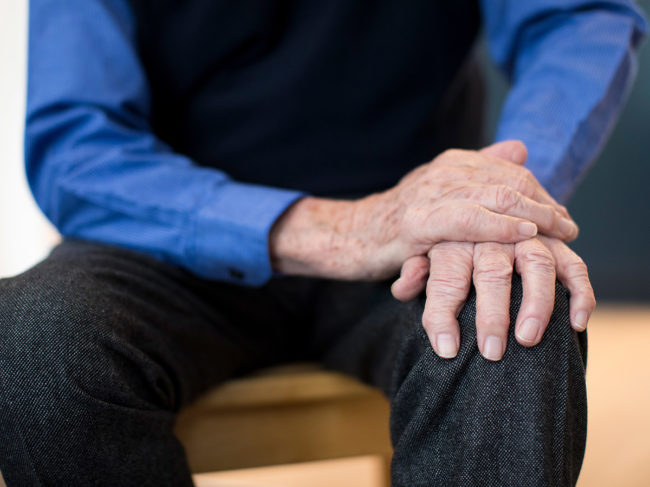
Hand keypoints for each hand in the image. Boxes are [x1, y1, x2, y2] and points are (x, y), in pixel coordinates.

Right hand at [270, 141, 577, 280]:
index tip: (561, 216)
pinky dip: (500, 226)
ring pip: (494, 195)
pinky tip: (524, 235)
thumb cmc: (396, 223)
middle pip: (508, 181)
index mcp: (451, 164)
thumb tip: (520, 149)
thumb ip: (478, 171)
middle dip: (544, 204)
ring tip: (559, 231)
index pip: (509, 172)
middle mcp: (443, 172)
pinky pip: (467, 220)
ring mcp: (429, 194)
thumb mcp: (439, 195)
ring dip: (533, 214)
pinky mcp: (416, 222)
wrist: (348, 236)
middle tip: (568, 227)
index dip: (541, 193)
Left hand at [392, 237, 594, 360]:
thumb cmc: (441, 240)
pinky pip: (573, 264)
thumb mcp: (418, 252)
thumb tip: (403, 289)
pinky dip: (580, 292)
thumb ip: (413, 272)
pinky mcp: (555, 242)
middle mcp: (490, 235)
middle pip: (492, 271)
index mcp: (452, 239)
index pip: (446, 276)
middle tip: (491, 352)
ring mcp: (526, 235)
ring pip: (537, 263)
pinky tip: (578, 322)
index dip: (442, 312)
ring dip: (536, 303)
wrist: (474, 200)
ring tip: (528, 340)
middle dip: (492, 314)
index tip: (445, 348)